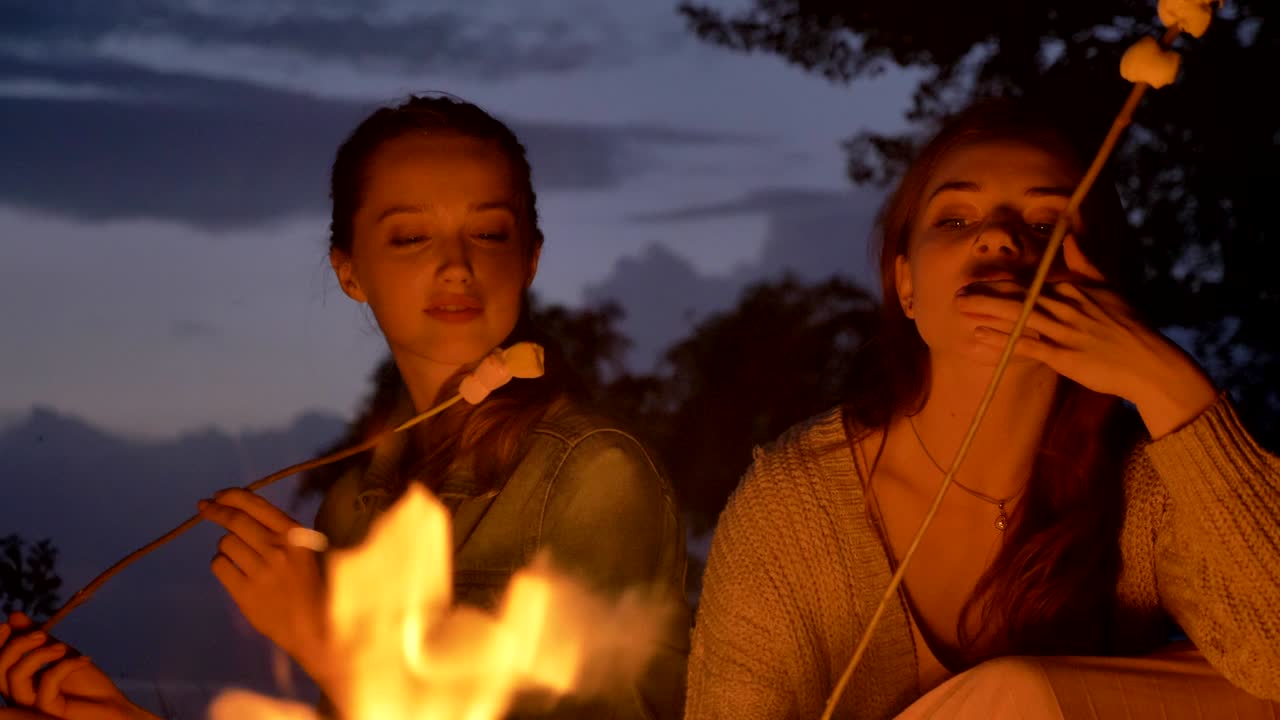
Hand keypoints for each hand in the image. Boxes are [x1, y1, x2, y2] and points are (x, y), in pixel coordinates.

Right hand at [0, 614, 154, 719]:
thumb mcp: (61, 654)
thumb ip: (38, 639)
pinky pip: (46, 686)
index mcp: (18, 684)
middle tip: (41, 635)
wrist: (113, 707)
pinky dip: (64, 666)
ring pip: (15, 678)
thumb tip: (13, 615)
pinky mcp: (49, 715)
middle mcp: (19, 698)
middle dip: (15, 646)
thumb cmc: (86, 685)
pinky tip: (84, 660)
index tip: (7, 624)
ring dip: (38, 655)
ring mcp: (32, 709)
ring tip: (62, 648)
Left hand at [197, 489, 328, 676]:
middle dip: (214, 511)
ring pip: (225, 543)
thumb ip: (283, 531)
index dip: (231, 496)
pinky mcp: (245, 594)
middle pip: (234, 520)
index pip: (255, 505)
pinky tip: (235, 572)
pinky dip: (222, 565)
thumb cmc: (316, 586)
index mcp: (295, 535)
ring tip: (240, 557)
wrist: (317, 628)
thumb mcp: (310, 550)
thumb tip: (245, 510)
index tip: (216, 496)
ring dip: (227, 546)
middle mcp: (277, 549)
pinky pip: (219, 566)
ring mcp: (260, 572)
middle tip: (204, 508)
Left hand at [961, 235, 1217, 435]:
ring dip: (986, 312)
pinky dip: (1002, 341)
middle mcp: (1065, 307)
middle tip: (957, 294)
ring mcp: (1063, 331)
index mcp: (1074, 290)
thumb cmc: (1129, 326)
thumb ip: (1085, 262)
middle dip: (985, 294)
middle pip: (1017, 297)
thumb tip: (1071, 235)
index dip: (1001, 282)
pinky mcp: (1062, 356)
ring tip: (960, 308)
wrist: (1149, 363)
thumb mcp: (1109, 288)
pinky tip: (980, 337)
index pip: (1030, 282)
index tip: (978, 280)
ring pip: (1017, 318)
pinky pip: (1025, 346)